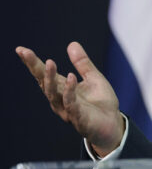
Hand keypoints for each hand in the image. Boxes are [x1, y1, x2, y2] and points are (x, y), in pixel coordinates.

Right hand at [16, 42, 124, 156]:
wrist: (113, 125)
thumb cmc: (101, 103)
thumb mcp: (94, 78)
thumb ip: (83, 63)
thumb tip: (72, 43)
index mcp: (62, 89)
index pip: (43, 74)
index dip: (32, 62)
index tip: (21, 49)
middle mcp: (60, 100)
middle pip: (43, 83)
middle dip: (35, 68)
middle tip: (26, 53)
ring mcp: (67, 110)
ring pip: (53, 94)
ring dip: (50, 78)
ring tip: (50, 62)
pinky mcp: (79, 118)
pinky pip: (71, 104)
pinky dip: (69, 91)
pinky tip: (70, 78)